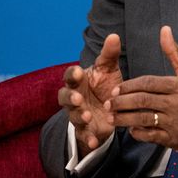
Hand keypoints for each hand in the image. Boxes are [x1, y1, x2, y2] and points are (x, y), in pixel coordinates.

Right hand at [57, 34, 122, 157]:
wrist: (111, 109)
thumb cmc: (106, 85)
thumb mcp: (108, 70)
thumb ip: (109, 55)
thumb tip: (114, 36)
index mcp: (78, 81)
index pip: (69, 76)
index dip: (72, 75)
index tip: (78, 73)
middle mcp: (74, 98)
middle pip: (64, 98)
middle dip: (70, 98)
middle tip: (78, 98)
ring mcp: (78, 115)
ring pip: (72, 117)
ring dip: (78, 117)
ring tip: (87, 116)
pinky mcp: (86, 130)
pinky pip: (84, 136)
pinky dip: (88, 138)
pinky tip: (94, 141)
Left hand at [106, 26, 177, 154]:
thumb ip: (174, 51)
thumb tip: (164, 30)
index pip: (149, 83)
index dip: (130, 86)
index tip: (117, 88)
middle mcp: (177, 104)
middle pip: (143, 101)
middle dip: (122, 102)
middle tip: (108, 103)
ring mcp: (175, 122)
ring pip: (143, 119)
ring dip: (123, 119)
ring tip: (111, 117)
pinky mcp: (173, 139)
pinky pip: (149, 136)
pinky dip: (137, 132)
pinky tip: (130, 128)